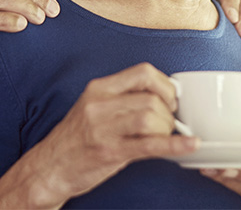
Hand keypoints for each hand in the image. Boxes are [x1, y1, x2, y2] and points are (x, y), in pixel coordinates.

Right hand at [25, 63, 198, 205]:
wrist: (49, 167)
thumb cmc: (76, 138)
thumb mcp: (94, 107)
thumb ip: (123, 98)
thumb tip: (163, 96)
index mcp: (99, 88)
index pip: (143, 72)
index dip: (166, 85)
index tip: (172, 99)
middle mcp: (100, 104)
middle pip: (151, 98)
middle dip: (170, 112)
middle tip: (169, 123)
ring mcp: (103, 128)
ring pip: (151, 118)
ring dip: (168, 129)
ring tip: (165, 137)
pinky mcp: (109, 152)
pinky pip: (150, 146)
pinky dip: (176, 145)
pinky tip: (190, 145)